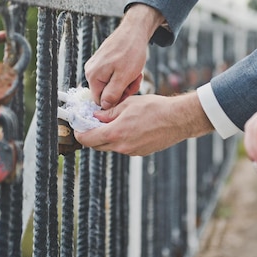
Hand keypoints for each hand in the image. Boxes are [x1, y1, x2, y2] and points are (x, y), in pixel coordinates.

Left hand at [74, 92, 212, 155]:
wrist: (178, 119)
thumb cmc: (155, 108)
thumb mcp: (128, 104)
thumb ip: (108, 112)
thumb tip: (95, 116)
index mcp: (115, 133)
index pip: (87, 139)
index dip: (79, 132)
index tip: (78, 126)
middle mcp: (121, 147)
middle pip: (97, 145)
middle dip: (92, 134)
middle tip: (93, 122)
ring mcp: (131, 152)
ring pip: (111, 146)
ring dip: (107, 136)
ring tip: (113, 122)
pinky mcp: (140, 152)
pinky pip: (123, 147)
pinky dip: (120, 139)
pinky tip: (128, 127)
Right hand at [84, 4, 163, 108]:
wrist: (134, 30)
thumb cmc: (130, 52)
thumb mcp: (124, 77)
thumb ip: (112, 94)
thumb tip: (104, 107)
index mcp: (93, 76)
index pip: (100, 101)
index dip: (116, 100)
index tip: (128, 90)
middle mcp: (91, 71)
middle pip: (105, 93)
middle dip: (122, 90)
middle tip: (135, 80)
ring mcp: (96, 66)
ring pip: (110, 85)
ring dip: (125, 83)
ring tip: (135, 73)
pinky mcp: (103, 62)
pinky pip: (112, 76)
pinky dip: (123, 75)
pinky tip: (131, 68)